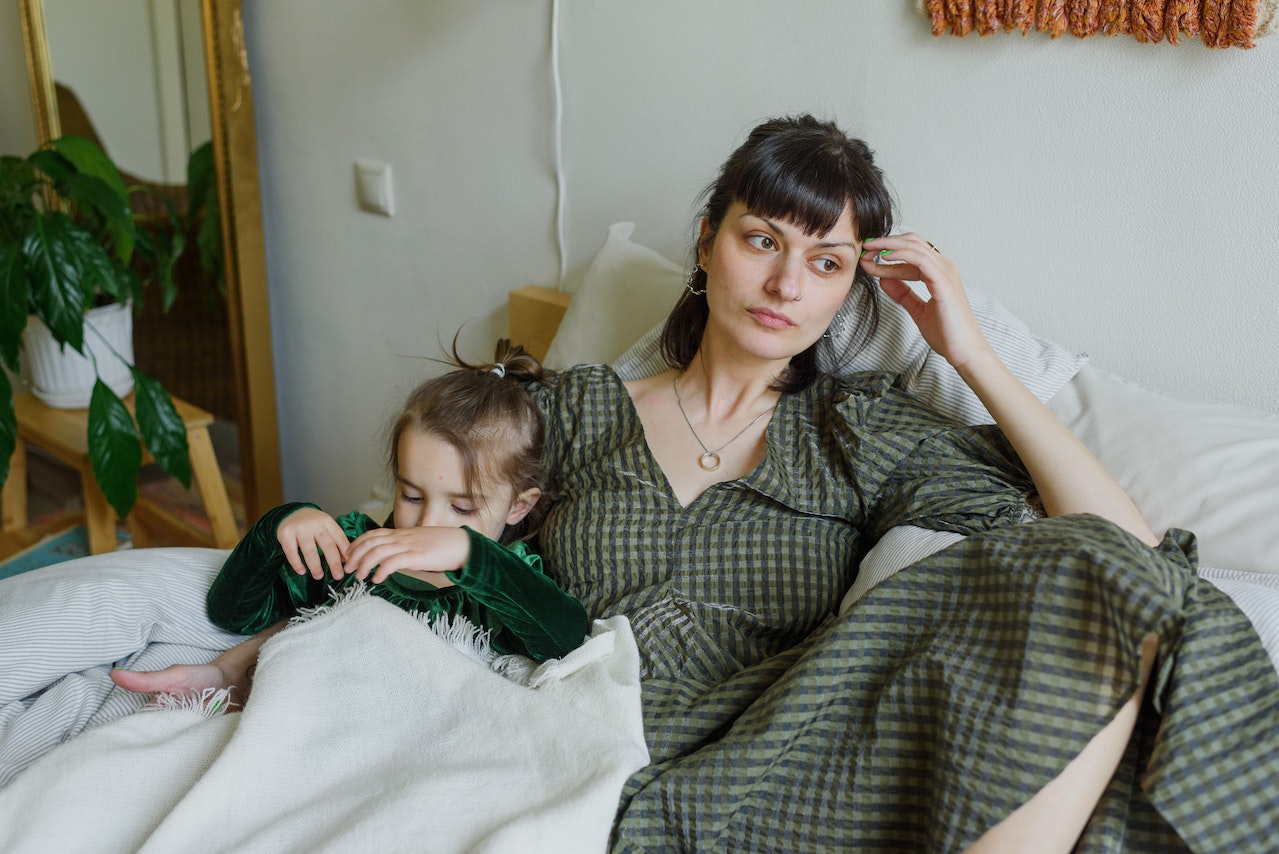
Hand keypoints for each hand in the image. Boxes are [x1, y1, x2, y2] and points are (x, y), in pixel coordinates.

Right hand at [277, 508, 350, 579]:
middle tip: (338, 576)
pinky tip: (302, 571)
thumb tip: (347, 560)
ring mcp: (300, 529)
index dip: (346, 553)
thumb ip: (336, 541)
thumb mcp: (326, 528)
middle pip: (327, 545)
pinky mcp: (286, 534)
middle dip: (334, 562)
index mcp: (327, 522)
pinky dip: (296, 563)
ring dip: (315, 566)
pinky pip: (291, 552)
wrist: (290, 512)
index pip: (340, 538)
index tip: (350, 566)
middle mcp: (315, 524)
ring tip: (319, 576)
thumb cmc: (312, 524)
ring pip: (309, 550)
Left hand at [343, 526, 470, 584]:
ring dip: (365, 565)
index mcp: (402, 533)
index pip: (372, 534)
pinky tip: (377, 580)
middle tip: (348, 569)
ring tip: (360, 577)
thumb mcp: (419, 542)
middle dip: (355, 555)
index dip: (357, 544)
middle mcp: (402, 537)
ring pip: (378, 551)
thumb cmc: (442, 545)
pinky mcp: (417, 556)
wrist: (462, 545)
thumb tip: (392, 559)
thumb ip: (405, 547)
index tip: (349, 556)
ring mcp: (409, 546)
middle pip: (370, 542)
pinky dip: (381, 571)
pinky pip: (393, 562)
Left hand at [860, 232, 991, 370]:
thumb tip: (884, 280)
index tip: (866, 258)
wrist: (964, 351)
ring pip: (914, 246)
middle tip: (864, 248)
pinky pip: (920, 259)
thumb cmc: (947, 333)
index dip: (887, 251)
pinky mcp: (944, 282)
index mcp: (939, 273)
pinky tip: (884, 257)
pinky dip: (900, 254)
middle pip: (912, 242)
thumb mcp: (918, 310)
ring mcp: (945, 272)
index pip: (911, 252)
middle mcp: (944, 268)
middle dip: (885, 243)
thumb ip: (903, 294)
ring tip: (868, 250)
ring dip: (888, 246)